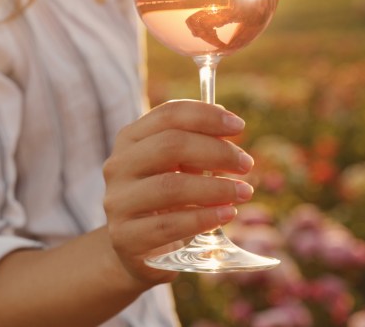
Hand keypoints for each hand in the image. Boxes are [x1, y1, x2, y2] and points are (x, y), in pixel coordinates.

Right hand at [102, 100, 254, 284]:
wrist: (139, 249)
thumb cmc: (166, 200)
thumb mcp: (177, 168)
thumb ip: (195, 145)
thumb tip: (228, 123)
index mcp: (129, 139)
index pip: (167, 115)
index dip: (206, 116)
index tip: (239, 127)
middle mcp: (118, 166)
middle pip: (169, 146)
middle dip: (216, 151)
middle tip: (246, 164)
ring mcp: (117, 201)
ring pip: (170, 186)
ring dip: (215, 187)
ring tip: (244, 192)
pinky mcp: (124, 237)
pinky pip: (168, 225)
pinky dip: (203, 218)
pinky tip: (227, 214)